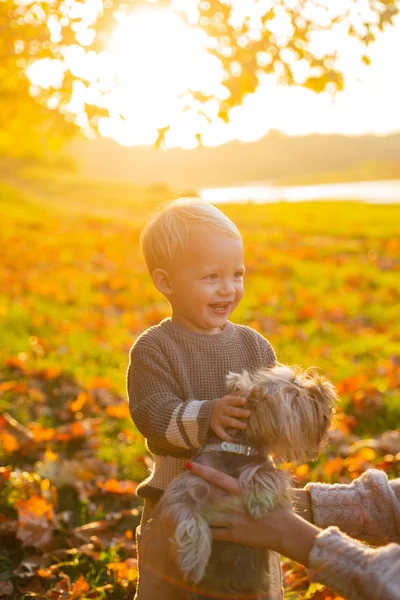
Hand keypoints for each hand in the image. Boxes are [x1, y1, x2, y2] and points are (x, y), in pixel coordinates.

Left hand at [186, 462, 318, 565]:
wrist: (286, 530)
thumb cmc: (279, 506)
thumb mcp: (269, 486)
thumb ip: (261, 473)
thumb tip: (263, 454)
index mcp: (241, 490)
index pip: (218, 477)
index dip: (202, 470)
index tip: (188, 464)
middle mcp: (234, 504)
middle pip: (208, 498)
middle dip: (195, 495)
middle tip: (182, 491)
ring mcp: (233, 521)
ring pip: (208, 517)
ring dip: (198, 514)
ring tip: (187, 511)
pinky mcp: (234, 536)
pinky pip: (215, 534)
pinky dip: (206, 531)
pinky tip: (199, 530)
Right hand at [210, 395, 249, 440]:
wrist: (207, 411)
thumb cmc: (223, 405)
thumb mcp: (227, 399)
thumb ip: (236, 398)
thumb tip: (250, 397)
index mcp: (225, 402)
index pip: (232, 400)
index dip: (238, 400)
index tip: (245, 401)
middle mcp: (222, 410)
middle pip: (232, 411)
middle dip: (240, 412)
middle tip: (248, 413)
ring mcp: (219, 419)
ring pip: (229, 421)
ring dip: (237, 424)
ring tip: (245, 426)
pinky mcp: (216, 427)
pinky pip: (221, 433)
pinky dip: (226, 437)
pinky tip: (233, 440)